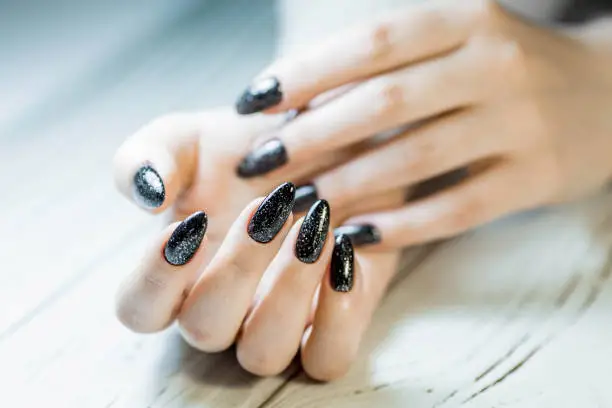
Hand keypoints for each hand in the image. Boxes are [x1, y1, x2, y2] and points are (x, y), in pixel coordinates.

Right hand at [113, 109, 404, 379]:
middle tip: (269, 208)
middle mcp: (224, 309)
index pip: (141, 308)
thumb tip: (149, 195)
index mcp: (179, 273)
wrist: (317, 145)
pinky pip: (326, 358)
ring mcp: (276, 324)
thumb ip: (148, 158)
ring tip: (314, 227)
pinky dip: (339, 315)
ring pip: (264, 352)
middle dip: (236, 268)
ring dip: (288, 290)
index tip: (194, 223)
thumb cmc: (241, 151)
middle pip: (206, 329)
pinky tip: (345, 251)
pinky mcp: (330, 325)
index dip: (156, 278)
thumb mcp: (187, 138)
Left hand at [233, 0, 611, 247]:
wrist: (605, 96)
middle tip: (258, 164)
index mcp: (465, 20)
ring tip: (294, 206)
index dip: (305, 72)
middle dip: (311, 136)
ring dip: (346, 186)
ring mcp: (519, 123)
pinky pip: (456, 209)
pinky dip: (401, 226)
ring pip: (415, 159)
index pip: (370, 42)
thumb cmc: (504, 69)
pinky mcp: (535, 178)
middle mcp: (494, 64)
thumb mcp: (456, 41)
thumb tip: (297, 102)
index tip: (252, 102)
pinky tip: (354, 238)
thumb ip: (390, 63)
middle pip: (384, 102)